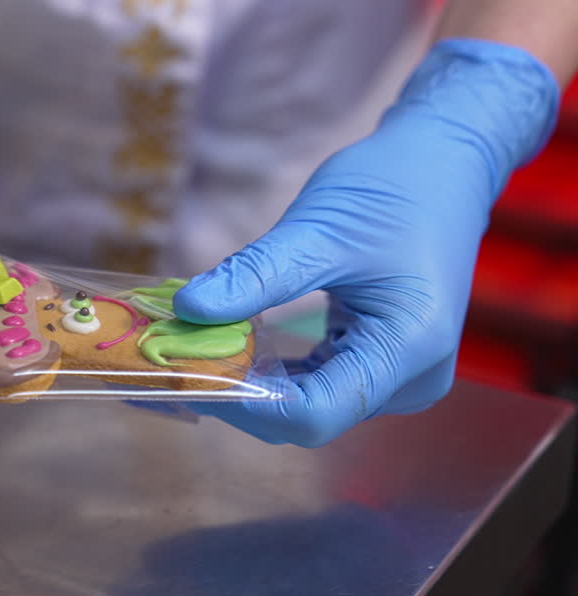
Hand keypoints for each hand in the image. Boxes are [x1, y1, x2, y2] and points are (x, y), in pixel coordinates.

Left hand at [169, 40, 558, 446]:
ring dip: (243, 384)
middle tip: (167, 361)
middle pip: (306, 416)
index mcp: (408, 349)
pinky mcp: (376, 363)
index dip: (244, 402)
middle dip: (234, 393)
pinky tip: (222, 347)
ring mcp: (395, 377)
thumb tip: (188, 309)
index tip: (186, 369)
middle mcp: (408, 380)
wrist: (444, 163)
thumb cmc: (393, 188)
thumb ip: (256, 276)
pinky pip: (311, 384)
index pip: (315, 413)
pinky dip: (265, 371)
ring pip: (303, 405)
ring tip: (183, 353)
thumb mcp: (318, 228)